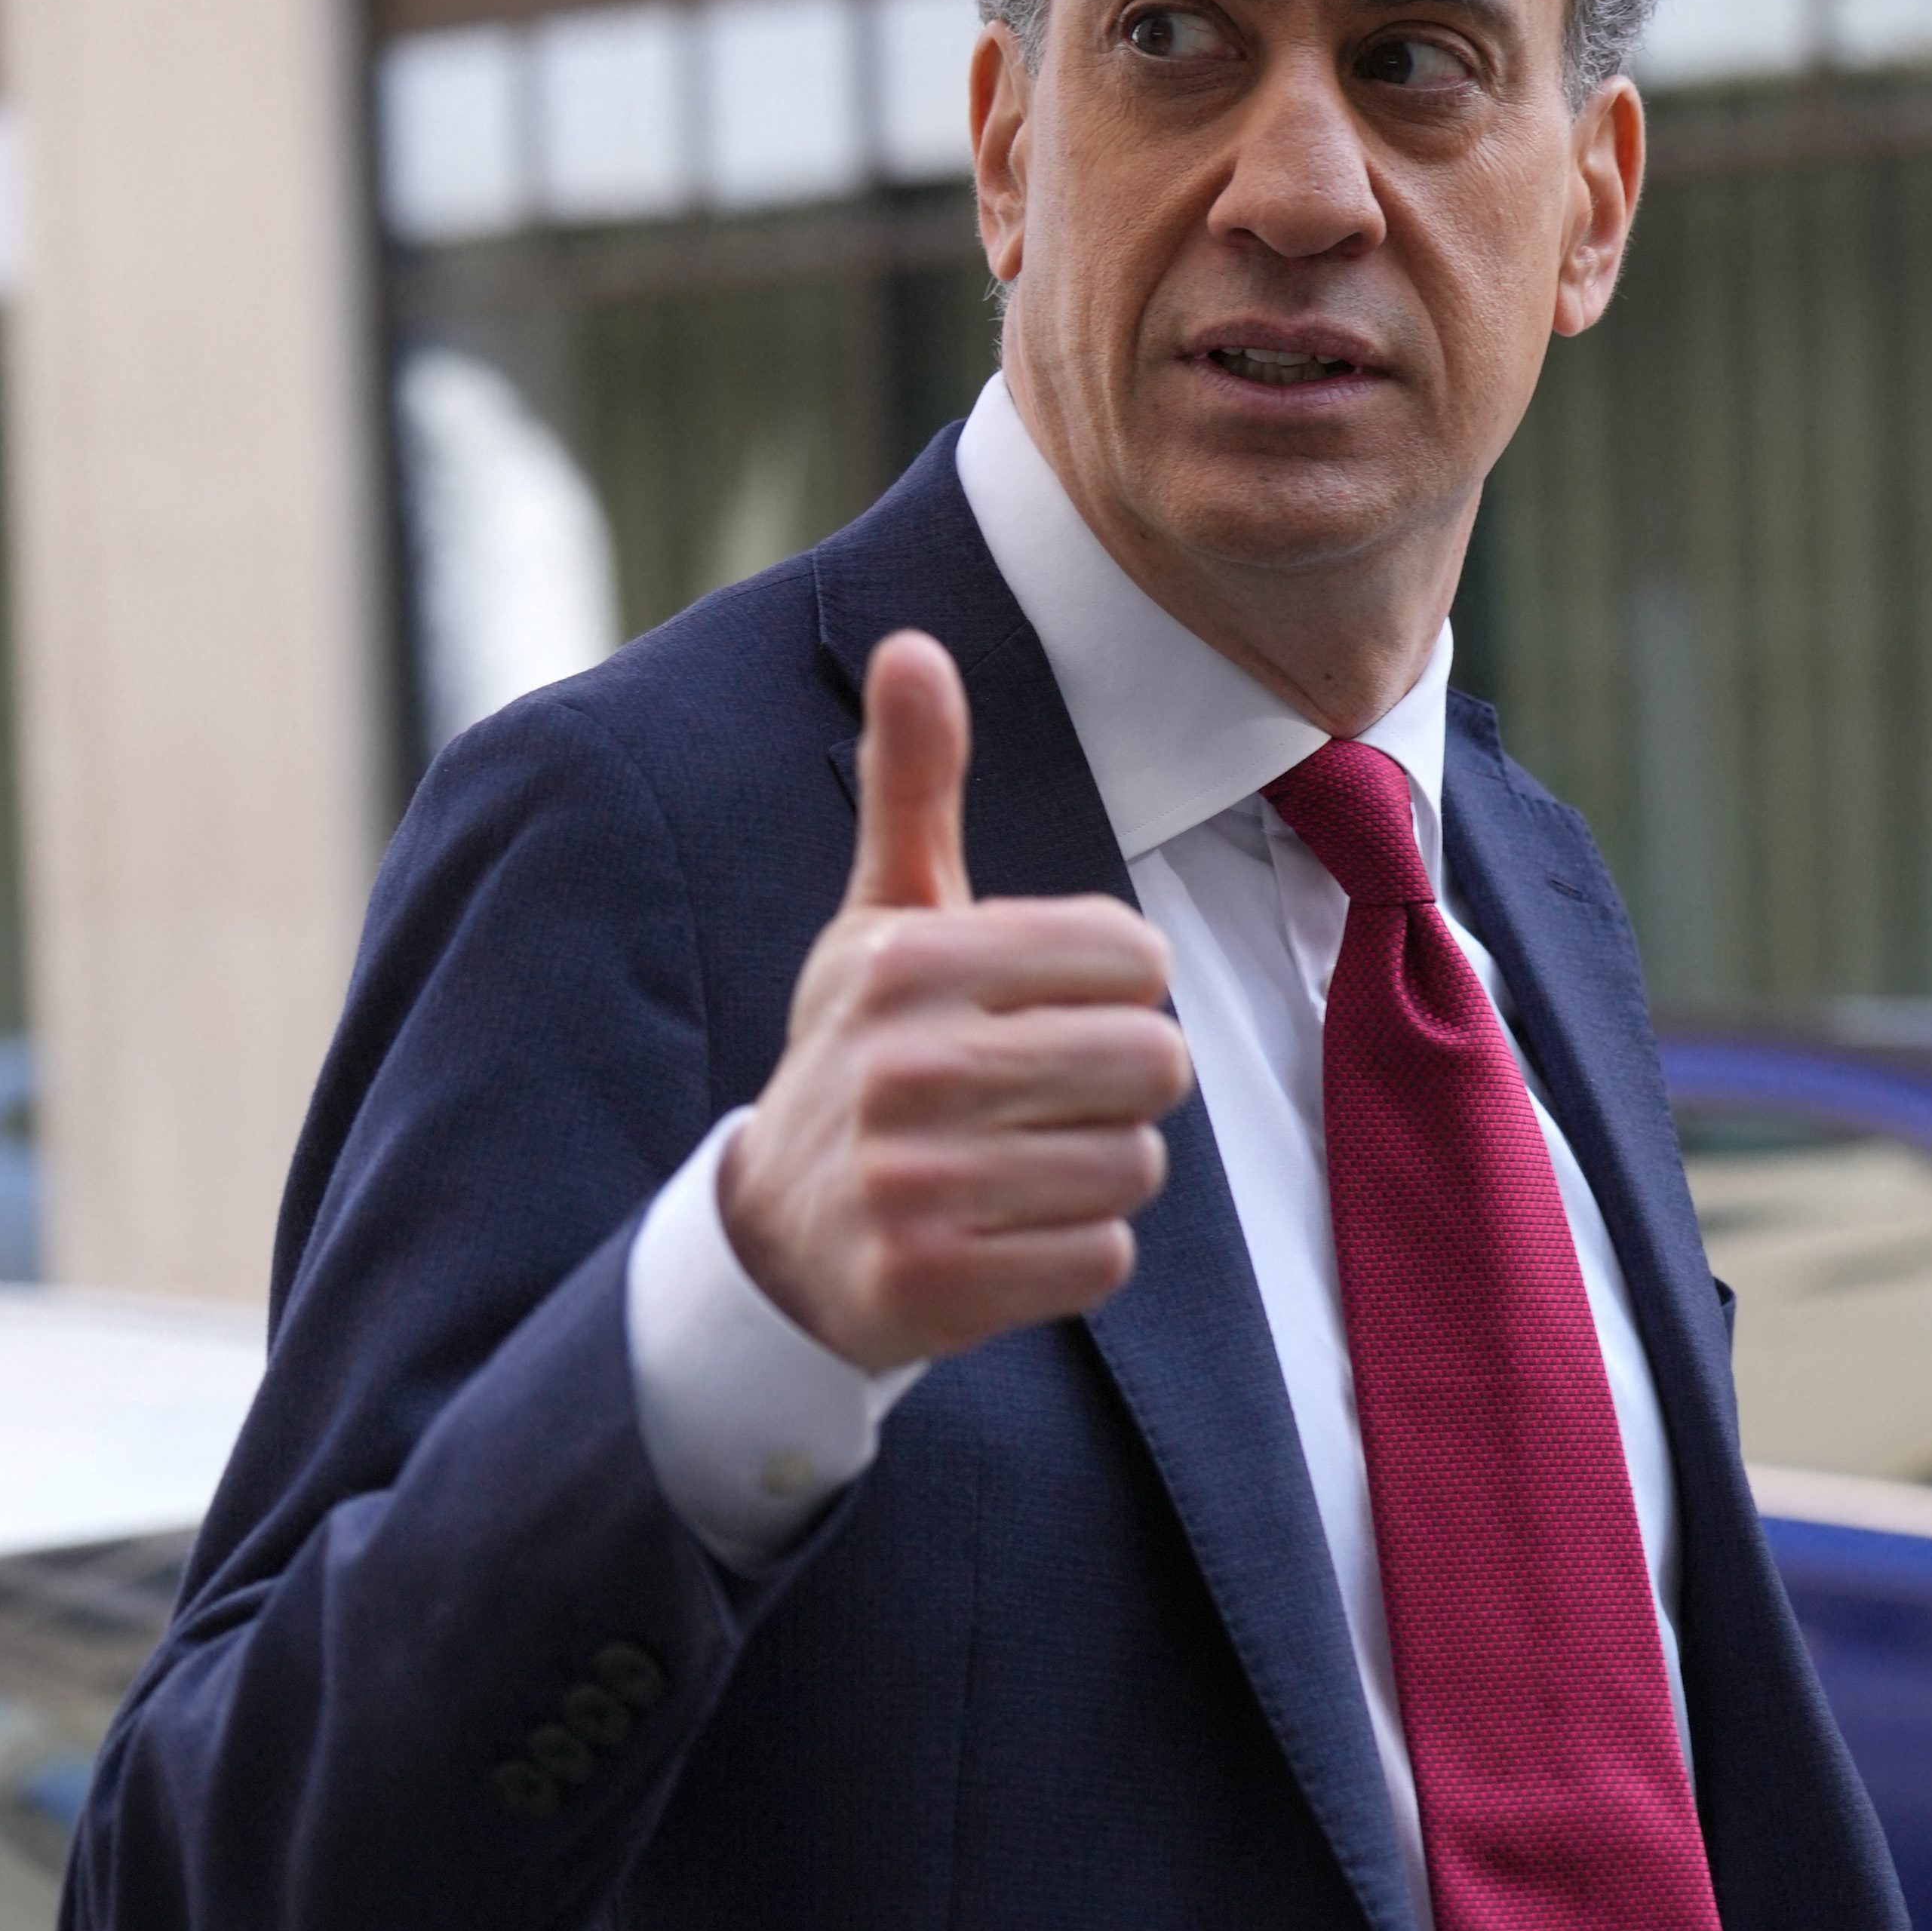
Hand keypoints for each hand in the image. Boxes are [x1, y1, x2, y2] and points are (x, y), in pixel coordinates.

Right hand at [719, 630, 1193, 1373]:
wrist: (777, 1242)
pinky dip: (1076, 1254)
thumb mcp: (881, 921)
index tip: (1053, 1009)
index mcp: (905, 961)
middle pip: (1154, 1061)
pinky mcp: (930, 1285)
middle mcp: (901, 1068)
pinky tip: (1007, 1236)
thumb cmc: (863, 1059)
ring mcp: (911, 1184)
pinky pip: (1102, 1258)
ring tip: (1017, 1167)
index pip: (1133, 955)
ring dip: (1098, 1172)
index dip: (1120, 988)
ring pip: (1134, 1166)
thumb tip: (911, 645)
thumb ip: (912, 787)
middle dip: (1124, 1085)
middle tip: (1049, 1099)